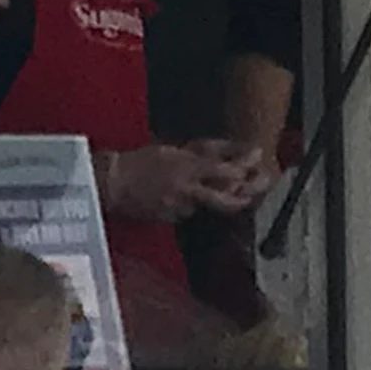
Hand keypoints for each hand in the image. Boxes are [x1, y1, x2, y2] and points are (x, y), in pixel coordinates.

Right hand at [108, 138, 264, 224]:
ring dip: (210, 199)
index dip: (246, 165)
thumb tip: (228, 151)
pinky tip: (175, 198)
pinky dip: (188, 206)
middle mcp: (189, 189)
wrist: (112, 183)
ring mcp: (180, 207)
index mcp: (189, 168)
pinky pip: (187, 213)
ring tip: (204, 189)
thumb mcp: (173, 150)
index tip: (258, 157)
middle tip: (252, 192)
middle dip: (243, 198)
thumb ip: (201, 152)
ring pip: (206, 206)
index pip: (227, 170)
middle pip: (226, 200)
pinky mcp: (170, 219)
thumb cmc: (140, 162)